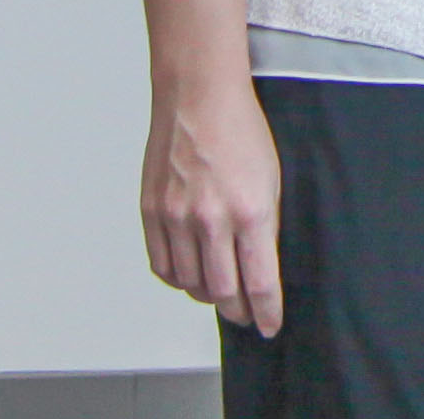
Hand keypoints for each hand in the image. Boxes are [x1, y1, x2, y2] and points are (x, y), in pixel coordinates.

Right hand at [140, 69, 285, 336]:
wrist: (199, 99)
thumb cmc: (242, 131)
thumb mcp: (272, 179)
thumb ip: (264, 226)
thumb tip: (260, 265)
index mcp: (251, 211)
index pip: (259, 282)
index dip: (266, 311)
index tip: (271, 325)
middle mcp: (211, 221)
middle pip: (222, 291)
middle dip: (239, 311)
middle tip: (247, 316)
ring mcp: (176, 219)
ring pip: (190, 283)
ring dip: (207, 296)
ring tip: (221, 295)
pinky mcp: (151, 214)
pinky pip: (162, 267)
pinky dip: (177, 279)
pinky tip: (190, 276)